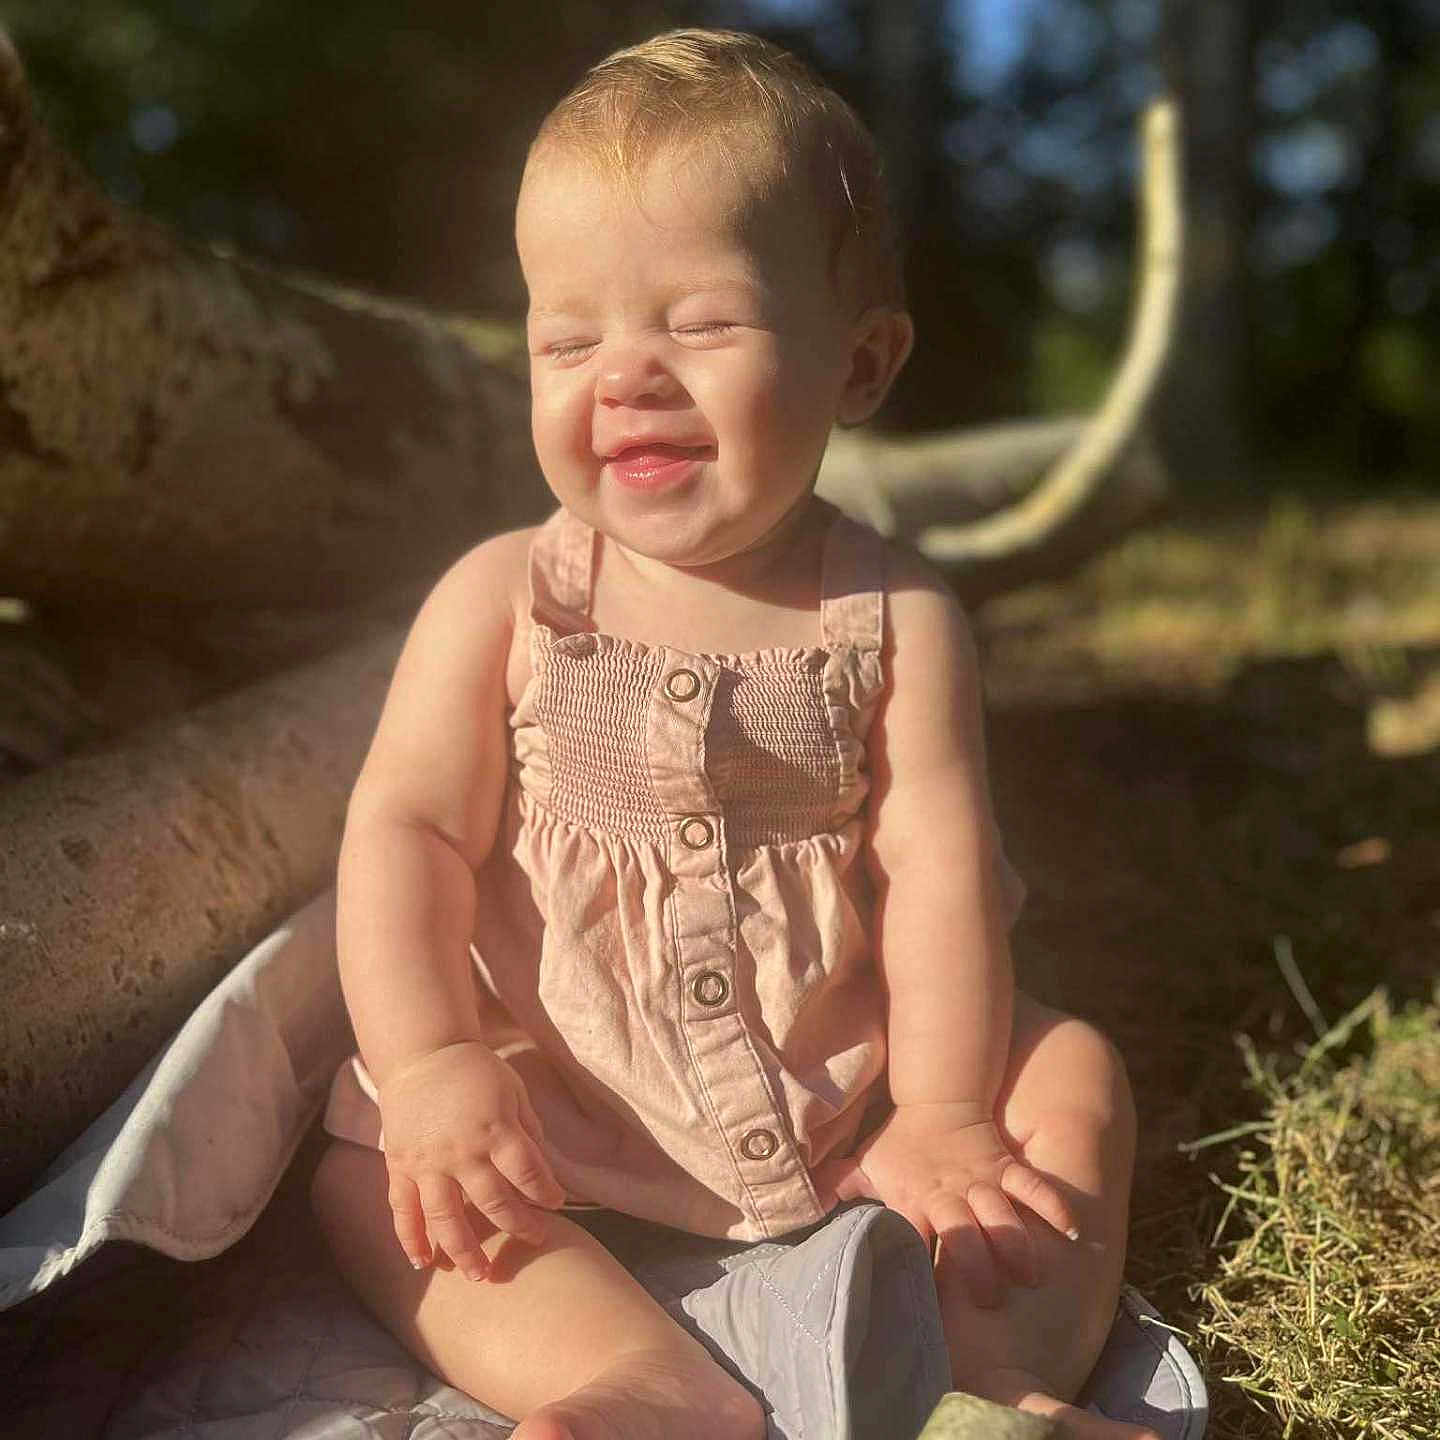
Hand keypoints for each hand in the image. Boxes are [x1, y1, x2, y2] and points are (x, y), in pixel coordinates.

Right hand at [376, 1040, 564, 1279]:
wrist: (422, 1054)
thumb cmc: (475, 1071)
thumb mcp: (513, 1090)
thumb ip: (527, 1129)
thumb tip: (540, 1168)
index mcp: (495, 1129)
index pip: (528, 1173)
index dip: (546, 1193)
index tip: (555, 1204)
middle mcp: (461, 1151)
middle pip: (493, 1202)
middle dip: (517, 1226)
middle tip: (533, 1240)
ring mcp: (427, 1162)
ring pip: (446, 1218)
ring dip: (464, 1251)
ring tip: (479, 1276)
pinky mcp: (400, 1166)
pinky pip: (403, 1210)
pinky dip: (411, 1238)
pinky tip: (424, 1262)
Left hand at [815, 1102, 1078, 1307]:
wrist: (937, 1097)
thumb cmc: (897, 1144)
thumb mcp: (863, 1165)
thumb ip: (835, 1190)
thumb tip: (796, 1210)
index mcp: (912, 1199)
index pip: (913, 1237)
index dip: (918, 1267)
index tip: (923, 1304)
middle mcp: (949, 1194)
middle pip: (963, 1228)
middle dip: (975, 1262)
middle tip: (988, 1299)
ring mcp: (981, 1182)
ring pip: (1001, 1210)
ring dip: (1015, 1240)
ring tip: (1033, 1272)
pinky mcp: (1006, 1170)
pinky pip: (1032, 1186)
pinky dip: (1052, 1205)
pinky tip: (1073, 1232)